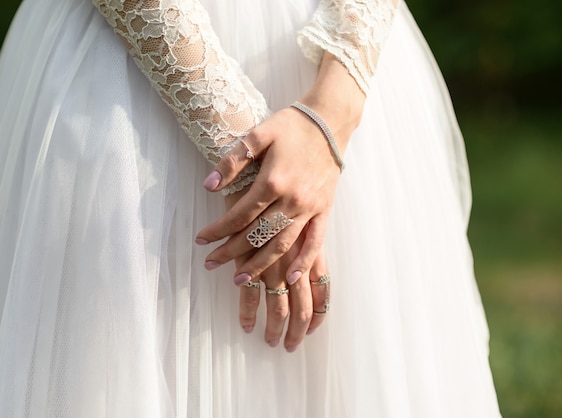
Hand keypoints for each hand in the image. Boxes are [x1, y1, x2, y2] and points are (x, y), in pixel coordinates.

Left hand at [196, 54, 364, 285]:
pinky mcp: (324, 210)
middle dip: (231, 252)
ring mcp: (310, 207)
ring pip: (282, 244)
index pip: (239, 214)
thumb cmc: (292, 125)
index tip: (201, 241)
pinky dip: (303, 262)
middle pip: (257, 234)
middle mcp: (292, 199)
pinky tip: (290, 278)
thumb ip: (233, 160)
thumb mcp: (258, 134)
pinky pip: (315, 242)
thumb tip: (209, 186)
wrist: (331, 121)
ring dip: (260, 265)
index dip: (218, 230)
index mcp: (273, 180)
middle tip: (210, 264)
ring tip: (241, 280)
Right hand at [225, 189, 330, 350]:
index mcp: (311, 245)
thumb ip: (302, 235)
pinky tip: (246, 324)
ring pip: (278, 305)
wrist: (257, 163)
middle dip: (297, 330)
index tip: (312, 330)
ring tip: (268, 342)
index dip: (320, 312)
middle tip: (288, 346)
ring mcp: (275, 261)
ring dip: (274, 327)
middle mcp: (296, 258)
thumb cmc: (279, 181)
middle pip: (303, 305)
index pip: (323, 288)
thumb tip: (299, 262)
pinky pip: (252, 294)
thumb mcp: (299, 208)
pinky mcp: (252, 259)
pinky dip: (249, 311)